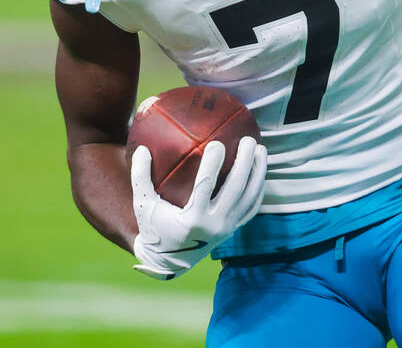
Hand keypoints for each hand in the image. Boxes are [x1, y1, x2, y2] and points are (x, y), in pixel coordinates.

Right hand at [130, 136, 266, 279]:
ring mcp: (227, 228)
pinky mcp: (233, 229)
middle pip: (236, 188)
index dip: (213, 164)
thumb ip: (140, 177)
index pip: (206, 186)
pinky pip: (252, 207)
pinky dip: (258, 188)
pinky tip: (260, 170)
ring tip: (261, 149)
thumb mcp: (143, 205)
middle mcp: (214, 225)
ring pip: (249, 196)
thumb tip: (142, 149)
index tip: (218, 143)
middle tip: (248, 139)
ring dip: (258, 171)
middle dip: (245, 162)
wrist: (167, 261)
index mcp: (192, 219)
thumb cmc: (154, 228)